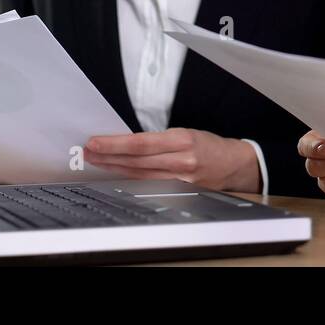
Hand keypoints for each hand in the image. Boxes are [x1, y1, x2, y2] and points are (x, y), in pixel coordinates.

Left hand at [85, 128, 261, 192]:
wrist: (235, 165)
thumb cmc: (210, 145)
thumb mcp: (187, 133)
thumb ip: (160, 140)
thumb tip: (127, 142)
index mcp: (182, 140)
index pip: (140, 143)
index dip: (114, 144)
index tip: (95, 142)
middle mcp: (181, 161)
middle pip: (135, 161)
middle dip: (108, 156)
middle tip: (88, 151)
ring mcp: (180, 180)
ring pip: (139, 175)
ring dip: (114, 168)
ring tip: (97, 161)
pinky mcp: (180, 192)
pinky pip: (149, 185)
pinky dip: (131, 179)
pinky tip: (118, 175)